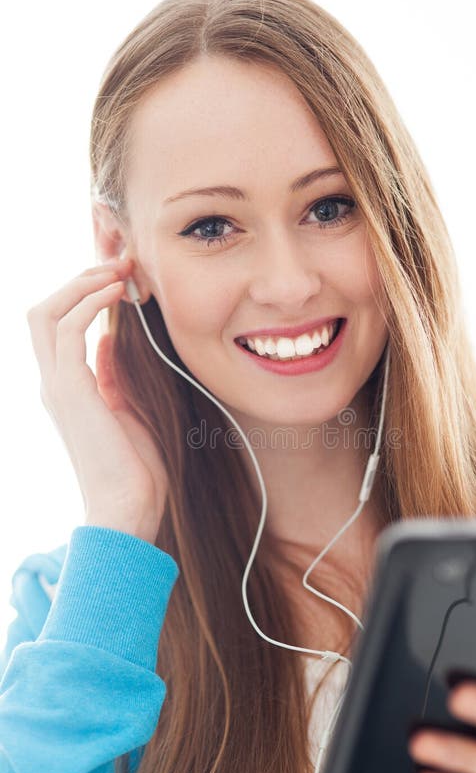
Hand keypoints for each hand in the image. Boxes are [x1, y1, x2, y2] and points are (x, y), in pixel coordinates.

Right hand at [27, 259, 168, 544]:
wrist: (129, 508)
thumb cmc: (136, 466)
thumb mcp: (127, 407)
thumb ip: (113, 374)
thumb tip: (108, 340)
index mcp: (66, 387)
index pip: (58, 325)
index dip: (82, 294)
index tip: (120, 276)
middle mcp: (53, 383)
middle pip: (42, 312)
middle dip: (77, 280)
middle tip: (118, 264)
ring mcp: (57, 386)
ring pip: (46, 314)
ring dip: (82, 285)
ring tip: (118, 271)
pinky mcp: (70, 391)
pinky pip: (67, 331)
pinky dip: (88, 304)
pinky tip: (116, 295)